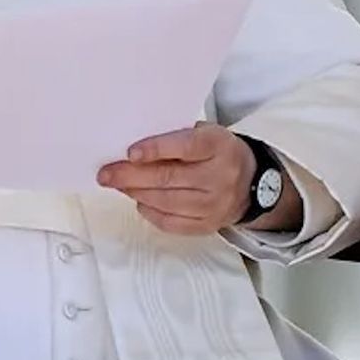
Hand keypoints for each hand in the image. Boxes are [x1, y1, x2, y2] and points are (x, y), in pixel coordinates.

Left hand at [96, 123, 300, 235]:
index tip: (129, 152)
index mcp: (218, 146)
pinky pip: (171, 222)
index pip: (185, 146)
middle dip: (131, 176)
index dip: (156, 149)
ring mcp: (215, 205)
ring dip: (136, 192)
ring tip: (118, 185)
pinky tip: (139, 200)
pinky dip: (150, 211)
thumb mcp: (206, 133)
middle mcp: (219, 176)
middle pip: (168, 178)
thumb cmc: (217, 152)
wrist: (253, 183)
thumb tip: (132, 147)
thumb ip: (175, 136)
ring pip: (166, 201)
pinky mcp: (208, 225)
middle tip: (106, 174)